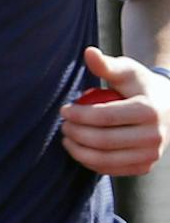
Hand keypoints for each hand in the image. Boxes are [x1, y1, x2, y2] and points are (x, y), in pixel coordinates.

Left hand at [60, 46, 169, 176]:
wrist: (169, 108)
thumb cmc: (140, 86)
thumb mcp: (127, 72)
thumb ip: (107, 65)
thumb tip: (88, 52)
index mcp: (149, 110)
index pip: (104, 116)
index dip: (78, 115)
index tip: (64, 110)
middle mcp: (154, 136)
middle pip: (103, 140)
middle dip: (76, 133)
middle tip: (63, 125)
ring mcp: (152, 154)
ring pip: (106, 160)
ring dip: (79, 151)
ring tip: (67, 138)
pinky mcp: (145, 166)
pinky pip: (112, 170)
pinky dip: (91, 163)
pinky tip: (79, 150)